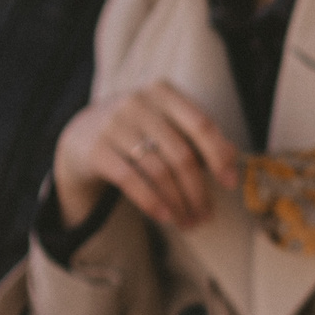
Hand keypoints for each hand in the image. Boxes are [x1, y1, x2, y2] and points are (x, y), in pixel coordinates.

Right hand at [54, 83, 239, 231]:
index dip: (219, 156)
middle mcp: (137, 103)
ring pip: (159, 171)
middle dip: (198, 191)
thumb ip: (198, 135)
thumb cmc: (139, 130)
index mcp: (163, 92)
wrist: (81, 134)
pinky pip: (131, 180)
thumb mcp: (166, 123)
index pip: (201, 124)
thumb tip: (233, 157)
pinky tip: (166, 217)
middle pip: (182, 154)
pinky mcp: (96, 149)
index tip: (230, 183)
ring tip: (188, 222)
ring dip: (178, 202)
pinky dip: (153, 202)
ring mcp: (114, 125)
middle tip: (206, 215)